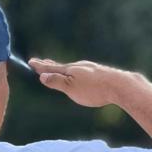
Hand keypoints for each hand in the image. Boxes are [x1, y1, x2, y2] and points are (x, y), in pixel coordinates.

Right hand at [29, 58, 146, 108]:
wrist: (120, 85)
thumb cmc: (94, 90)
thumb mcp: (71, 88)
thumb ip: (57, 82)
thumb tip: (42, 76)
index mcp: (70, 70)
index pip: (51, 68)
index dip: (40, 66)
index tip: (31, 61)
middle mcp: (79, 67)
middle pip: (61, 66)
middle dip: (50, 65)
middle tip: (41, 61)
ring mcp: (90, 69)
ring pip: (73, 68)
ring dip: (63, 69)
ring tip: (59, 69)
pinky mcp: (100, 73)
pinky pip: (83, 71)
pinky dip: (76, 72)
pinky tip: (82, 75)